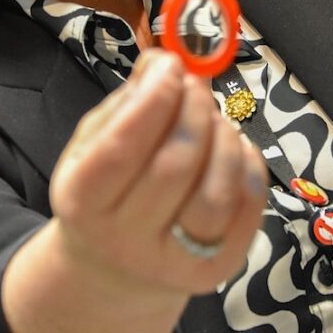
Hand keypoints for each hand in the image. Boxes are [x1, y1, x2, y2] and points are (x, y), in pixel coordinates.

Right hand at [49, 49, 267, 294]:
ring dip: (225, 139)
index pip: (122, 148)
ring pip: (216, 193)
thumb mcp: (93, 146)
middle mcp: (125, 241)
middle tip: (197, 87)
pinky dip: (250, 166)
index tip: (171, 65)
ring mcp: (174, 263)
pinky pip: (248, 209)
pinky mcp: (217, 270)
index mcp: (82, 202)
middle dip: (194, 112)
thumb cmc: (105, 192)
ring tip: (214, 120)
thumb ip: (127, 103)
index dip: (154, 100)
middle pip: (174, 167)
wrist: (114, 269)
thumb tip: (163, 62)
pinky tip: (236, 149)